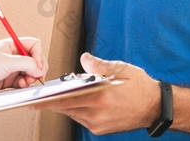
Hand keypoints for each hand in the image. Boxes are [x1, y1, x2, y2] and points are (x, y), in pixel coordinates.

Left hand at [0, 37, 47, 97]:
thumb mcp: (5, 62)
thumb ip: (26, 64)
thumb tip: (39, 69)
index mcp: (12, 45)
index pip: (34, 45)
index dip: (39, 55)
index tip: (37, 66)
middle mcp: (13, 55)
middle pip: (34, 59)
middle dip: (37, 68)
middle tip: (36, 76)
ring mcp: (10, 68)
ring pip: (29, 71)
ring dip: (31, 77)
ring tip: (26, 82)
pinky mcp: (7, 80)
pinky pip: (22, 81)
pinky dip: (24, 84)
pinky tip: (20, 86)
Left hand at [37, 53, 159, 135]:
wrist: (155, 107)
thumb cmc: (140, 86)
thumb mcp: (121, 68)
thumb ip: (99, 65)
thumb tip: (84, 59)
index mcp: (101, 96)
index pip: (66, 99)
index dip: (48, 100)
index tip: (34, 99)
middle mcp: (98, 113)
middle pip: (66, 108)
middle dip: (53, 102)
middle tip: (39, 98)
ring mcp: (98, 124)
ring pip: (73, 114)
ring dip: (65, 105)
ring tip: (58, 96)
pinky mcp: (100, 130)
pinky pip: (82, 119)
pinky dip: (76, 110)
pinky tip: (76, 102)